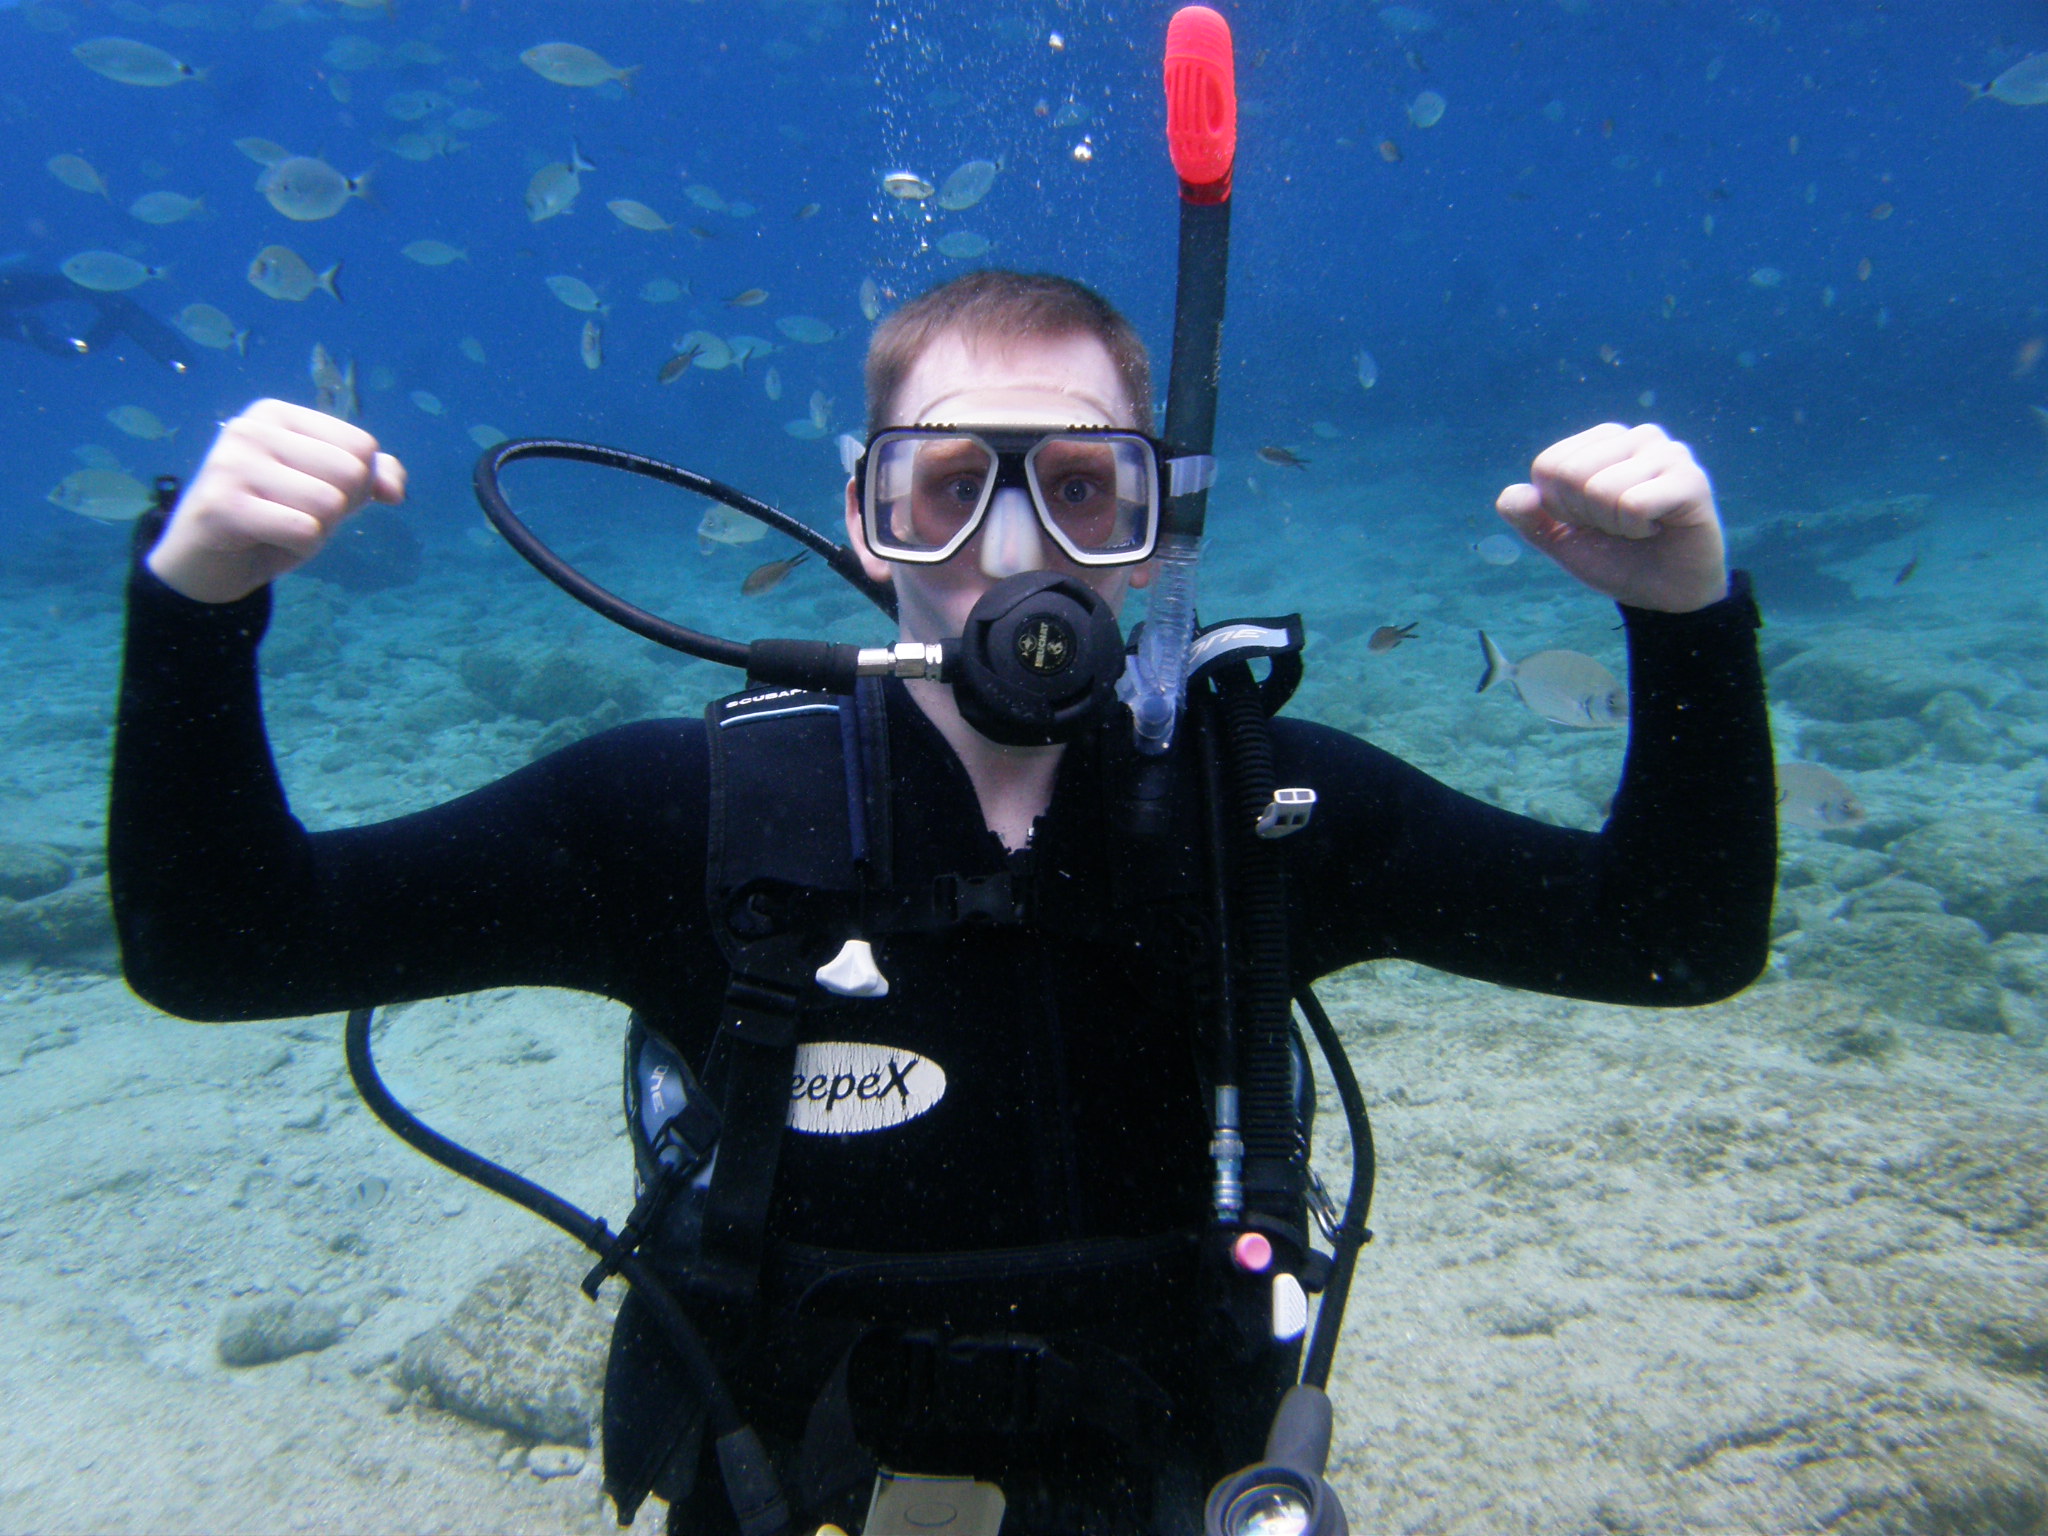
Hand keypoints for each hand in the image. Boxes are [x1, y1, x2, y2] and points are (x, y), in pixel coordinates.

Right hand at [145, 399, 406, 604]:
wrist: (206, 563)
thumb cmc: (271, 519)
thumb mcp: (328, 493)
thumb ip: (369, 479)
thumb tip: (396, 488)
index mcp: (277, 415)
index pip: (363, 447)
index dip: (359, 485)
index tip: (315, 494)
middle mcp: (251, 428)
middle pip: (351, 472)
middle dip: (339, 509)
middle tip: (295, 516)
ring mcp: (231, 463)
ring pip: (330, 504)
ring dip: (317, 531)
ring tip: (279, 528)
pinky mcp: (222, 505)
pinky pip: (305, 530)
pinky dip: (299, 549)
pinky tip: (265, 542)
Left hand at [1494, 422, 1727, 612]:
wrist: (1665, 594)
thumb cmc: (1615, 557)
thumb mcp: (1560, 540)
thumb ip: (1528, 517)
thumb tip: (1516, 494)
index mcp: (1603, 440)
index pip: (1548, 465)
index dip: (1559, 507)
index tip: (1590, 520)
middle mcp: (1638, 436)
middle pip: (1571, 474)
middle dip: (1586, 515)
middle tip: (1617, 526)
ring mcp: (1669, 453)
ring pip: (1602, 489)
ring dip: (1614, 525)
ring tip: (1640, 527)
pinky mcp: (1691, 480)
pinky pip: (1634, 504)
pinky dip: (1637, 528)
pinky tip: (1658, 528)